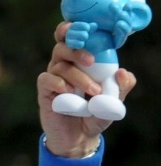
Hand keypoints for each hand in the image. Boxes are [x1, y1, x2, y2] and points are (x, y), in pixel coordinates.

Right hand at [40, 22, 134, 157]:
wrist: (79, 138)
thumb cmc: (95, 115)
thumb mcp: (114, 102)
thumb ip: (122, 87)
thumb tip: (122, 72)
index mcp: (80, 63)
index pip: (72, 40)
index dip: (73, 30)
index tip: (84, 27)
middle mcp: (64, 67)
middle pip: (62, 46)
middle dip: (76, 50)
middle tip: (91, 61)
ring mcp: (53, 79)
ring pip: (59, 65)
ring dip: (77, 76)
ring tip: (92, 92)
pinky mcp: (44, 92)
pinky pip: (46, 79)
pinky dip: (58, 83)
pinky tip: (68, 92)